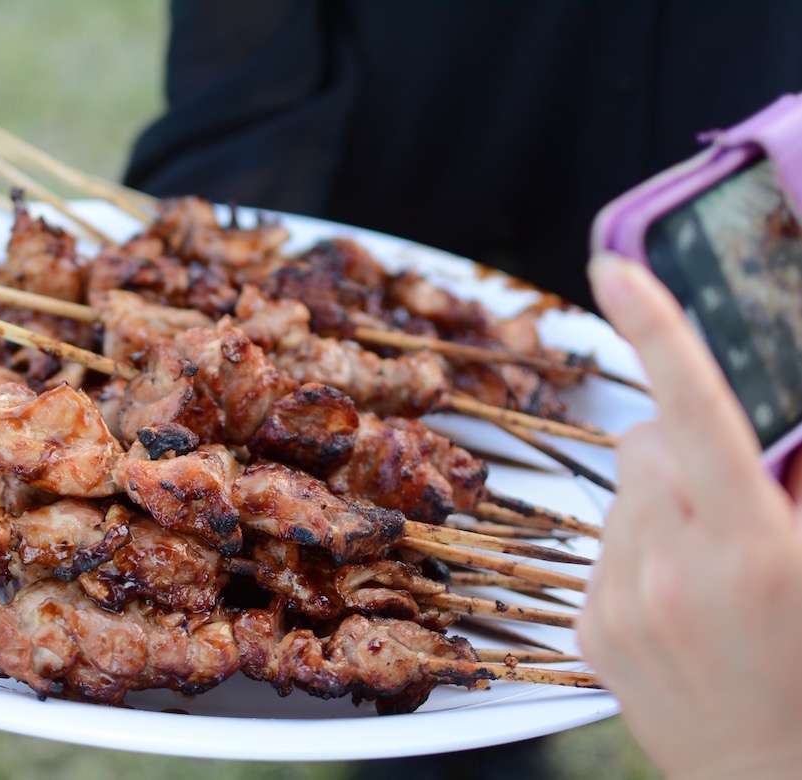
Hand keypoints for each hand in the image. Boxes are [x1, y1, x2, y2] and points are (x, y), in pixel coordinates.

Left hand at [577, 253, 801, 778]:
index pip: (695, 410)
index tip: (618, 268)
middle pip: (647, 443)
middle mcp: (676, 570)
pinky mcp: (589, 626)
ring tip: (711, 567)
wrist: (772, 776)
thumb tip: (766, 431)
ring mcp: (624, 601)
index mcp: (755, 547)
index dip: (658, 330)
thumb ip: (801, 481)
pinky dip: (638, 552)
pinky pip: (604, 546)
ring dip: (661, 503)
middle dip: (685, 449)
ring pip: (622, 493)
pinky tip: (680, 601)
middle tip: (732, 503)